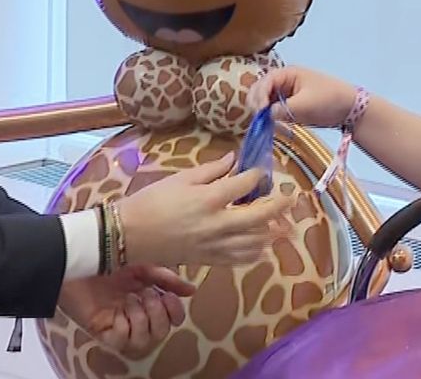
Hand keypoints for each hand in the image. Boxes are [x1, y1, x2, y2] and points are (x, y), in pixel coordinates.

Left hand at [57, 265, 194, 352]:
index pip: (170, 319)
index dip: (175, 313)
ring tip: (129, 301)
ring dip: (141, 320)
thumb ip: (165, 278)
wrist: (78, 257)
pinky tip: (118, 312)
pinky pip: (121, 342)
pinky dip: (125, 327)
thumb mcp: (142, 265)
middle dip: (158, 315)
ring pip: (142, 342)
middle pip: (160, 334)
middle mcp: (134, 315)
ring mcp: (118, 325)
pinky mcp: (101, 330)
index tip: (169, 297)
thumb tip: (191, 290)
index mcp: (146, 299)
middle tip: (147, 296)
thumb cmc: (107, 257)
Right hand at [116, 152, 294, 268]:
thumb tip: (233, 159)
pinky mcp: (210, 260)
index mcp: (209, 199)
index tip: (262, 169)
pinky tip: (261, 245)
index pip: (246, 184)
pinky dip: (255, 252)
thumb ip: (210, 170)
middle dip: (280, 205)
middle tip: (291, 198)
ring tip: (281, 223)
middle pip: (261, 216)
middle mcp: (218, 224)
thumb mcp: (180, 179)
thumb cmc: (151, 202)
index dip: (258, 175)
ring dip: (272, 231)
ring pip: (256, 241)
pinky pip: (241, 259)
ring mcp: (215, 245)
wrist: (129, 236)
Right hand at [245, 65, 357, 127]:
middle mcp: (284, 81)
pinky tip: (268, 124)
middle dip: (256, 102)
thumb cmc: (329, 100)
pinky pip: (273, 109)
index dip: (259, 96)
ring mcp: (286, 93)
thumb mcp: (305, 105)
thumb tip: (265, 116)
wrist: (351, 109)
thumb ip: (282, 110)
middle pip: (261, 89)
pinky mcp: (290, 104)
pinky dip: (269, 116)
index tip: (260, 111)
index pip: (265, 82)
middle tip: (258, 119)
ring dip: (261, 110)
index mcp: (288, 73)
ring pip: (265, 100)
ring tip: (262, 123)